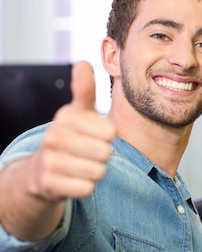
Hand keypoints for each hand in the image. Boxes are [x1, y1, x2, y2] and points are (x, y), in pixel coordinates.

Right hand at [29, 61, 115, 201]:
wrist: (40, 171)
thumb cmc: (69, 138)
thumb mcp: (76, 113)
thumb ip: (84, 90)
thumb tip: (83, 63)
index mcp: (65, 117)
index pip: (110, 132)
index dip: (108, 137)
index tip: (93, 135)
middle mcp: (54, 137)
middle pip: (106, 153)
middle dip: (102, 155)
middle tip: (87, 153)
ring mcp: (49, 161)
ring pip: (98, 172)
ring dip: (95, 171)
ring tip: (80, 165)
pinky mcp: (49, 184)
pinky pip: (87, 188)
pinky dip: (85, 186)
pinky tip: (74, 179)